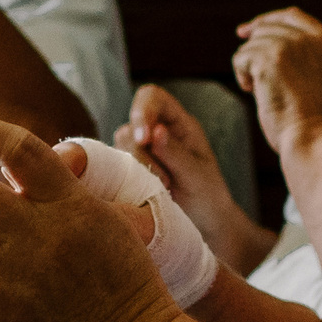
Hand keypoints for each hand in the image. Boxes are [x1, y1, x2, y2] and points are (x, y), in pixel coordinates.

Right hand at [115, 84, 276, 274]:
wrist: (203, 225)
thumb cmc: (208, 196)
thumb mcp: (198, 175)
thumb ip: (176, 153)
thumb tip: (155, 132)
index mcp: (179, 123)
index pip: (152, 97)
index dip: (142, 110)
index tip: (144, 138)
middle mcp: (156, 131)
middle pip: (131, 124)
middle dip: (142, 153)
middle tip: (165, 180)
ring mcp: (140, 150)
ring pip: (120, 147)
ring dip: (138, 169)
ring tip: (162, 189)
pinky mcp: (128, 170)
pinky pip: (114, 166)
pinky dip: (127, 180)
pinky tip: (145, 195)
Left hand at [232, 7, 321, 159]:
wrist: (320, 142)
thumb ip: (307, 66)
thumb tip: (270, 60)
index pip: (293, 17)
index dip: (268, 21)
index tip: (250, 30)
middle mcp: (312, 40)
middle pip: (269, 27)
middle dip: (253, 45)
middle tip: (248, 71)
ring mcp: (291, 45)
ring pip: (252, 44)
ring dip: (250, 68)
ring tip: (261, 92)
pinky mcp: (269, 57)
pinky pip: (240, 57)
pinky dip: (242, 75)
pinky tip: (253, 92)